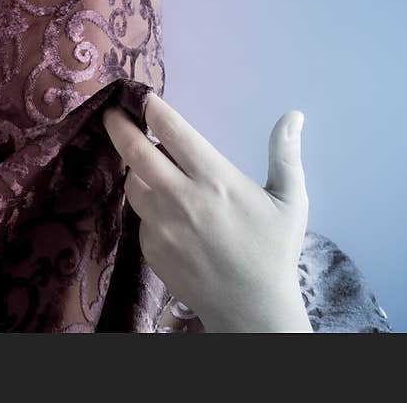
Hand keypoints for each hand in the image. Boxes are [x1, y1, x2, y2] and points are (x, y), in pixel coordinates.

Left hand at [102, 92, 311, 332]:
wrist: (251, 308)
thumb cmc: (273, 251)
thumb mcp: (290, 200)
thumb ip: (286, 155)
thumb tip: (293, 115)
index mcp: (215, 180)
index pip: (172, 132)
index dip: (152, 109)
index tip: (143, 97)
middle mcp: (182, 199)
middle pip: (135, 153)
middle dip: (119, 127)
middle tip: (113, 114)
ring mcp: (161, 226)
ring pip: (134, 184)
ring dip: (137, 170)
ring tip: (149, 165)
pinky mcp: (151, 249)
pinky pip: (140, 216)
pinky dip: (148, 205)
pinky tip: (166, 208)